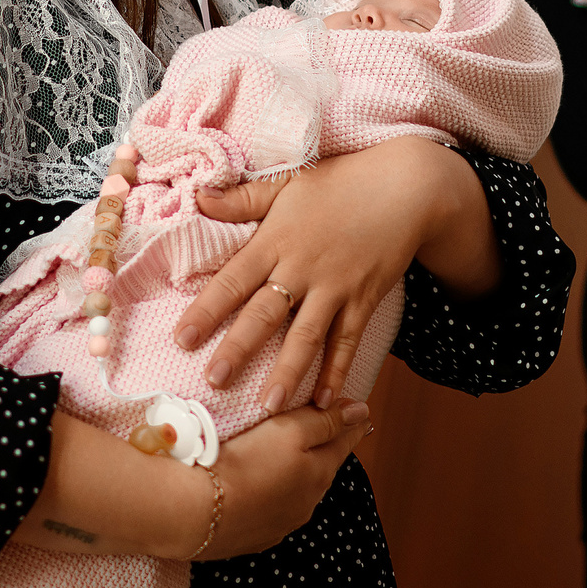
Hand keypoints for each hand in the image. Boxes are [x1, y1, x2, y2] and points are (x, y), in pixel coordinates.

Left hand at [178, 137, 493, 414]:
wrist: (405, 187)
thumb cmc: (341, 181)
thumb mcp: (287, 183)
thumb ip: (243, 199)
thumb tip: (199, 197)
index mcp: (276, 240)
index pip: (233, 279)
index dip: (206, 309)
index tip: (181, 339)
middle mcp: (302, 268)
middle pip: (264, 314)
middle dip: (238, 349)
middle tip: (214, 382)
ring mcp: (335, 287)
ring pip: (306, 336)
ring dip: (287, 372)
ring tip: (269, 406)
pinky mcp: (363, 299)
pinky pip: (347, 341)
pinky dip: (336, 371)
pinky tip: (324, 401)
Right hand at [194, 400, 370, 560]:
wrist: (194, 512)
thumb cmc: (244, 463)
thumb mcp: (290, 431)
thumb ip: (325, 421)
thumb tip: (362, 412)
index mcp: (318, 474)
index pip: (343, 443)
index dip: (351, 425)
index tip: (361, 413)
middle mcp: (305, 504)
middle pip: (322, 469)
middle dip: (328, 450)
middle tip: (333, 432)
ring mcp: (278, 524)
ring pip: (297, 493)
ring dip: (299, 476)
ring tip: (296, 460)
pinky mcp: (251, 536)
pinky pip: (271, 511)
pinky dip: (272, 496)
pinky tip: (262, 490)